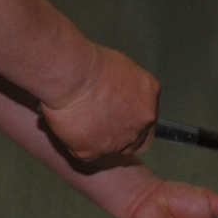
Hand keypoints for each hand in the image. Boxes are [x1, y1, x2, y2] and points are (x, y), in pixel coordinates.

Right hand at [39, 44, 159, 161]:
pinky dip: (75, 142)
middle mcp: (140, 126)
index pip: (147, 124)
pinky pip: (83, 151)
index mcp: (148, 102)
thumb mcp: (124, 69)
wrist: (72, 75)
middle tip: (99, 124)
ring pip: (107, 148)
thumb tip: (118, 98)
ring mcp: (118, 142)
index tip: (119, 119)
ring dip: (96, 139)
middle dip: (118, 135)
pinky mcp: (93, 153)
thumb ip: (129, 91)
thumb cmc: (91, 64)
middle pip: (134, 142)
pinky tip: (68, 125)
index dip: (132, 123)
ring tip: (78, 118)